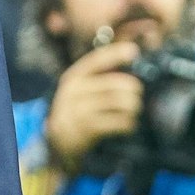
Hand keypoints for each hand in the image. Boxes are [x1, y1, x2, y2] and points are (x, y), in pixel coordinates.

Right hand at [43, 41, 142, 167]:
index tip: (133, 51)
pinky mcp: (86, 129)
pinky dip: (128, 124)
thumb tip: (128, 63)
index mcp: (74, 77)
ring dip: (133, 108)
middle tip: (136, 97)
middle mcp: (74, 91)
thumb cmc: (78, 112)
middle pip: (115, 84)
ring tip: (133, 112)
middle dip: (133, 91)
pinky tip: (128, 125)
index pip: (96, 61)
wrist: (57, 143)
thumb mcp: (81, 91)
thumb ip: (100, 79)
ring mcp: (79, 110)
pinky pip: (118, 122)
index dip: (115, 54)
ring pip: (119, 103)